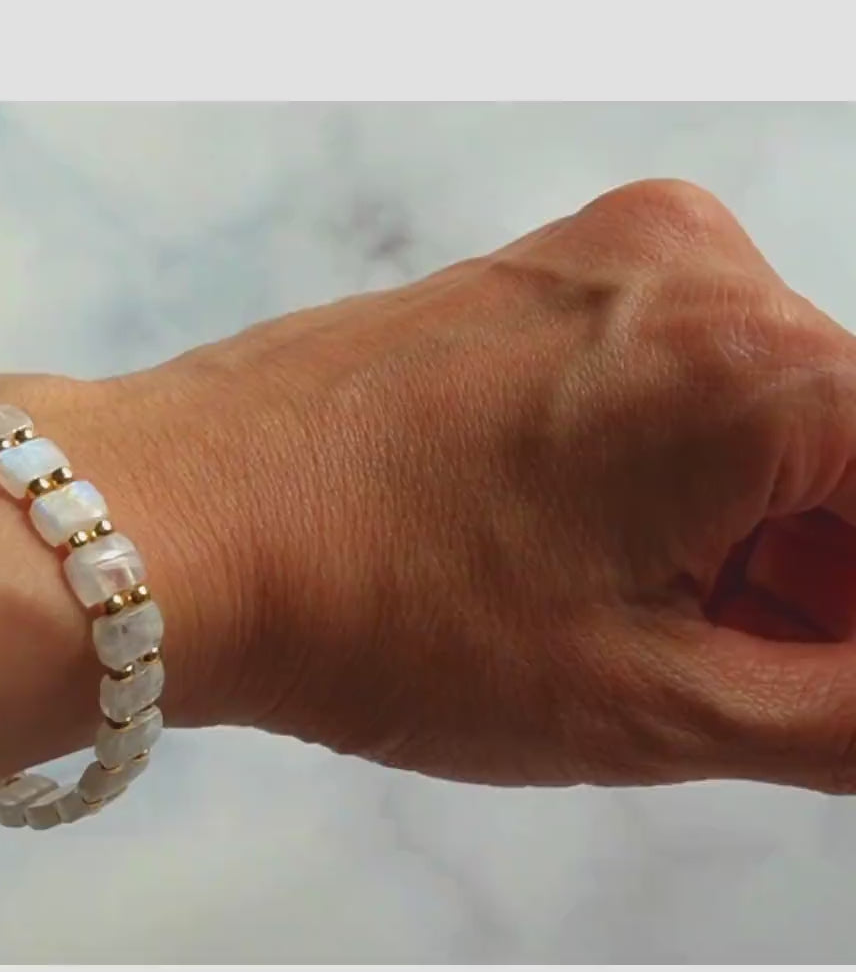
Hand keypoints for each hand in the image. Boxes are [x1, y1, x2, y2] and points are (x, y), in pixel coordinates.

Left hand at [143, 178, 855, 792]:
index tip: (814, 683)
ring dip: (742, 534)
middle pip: (842, 451)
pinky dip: (669, 477)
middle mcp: (691, 271)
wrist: (181, 520)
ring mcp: (598, 260)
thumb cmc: (381, 611)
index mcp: (755, 363)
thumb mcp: (649, 704)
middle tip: (737, 682)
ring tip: (636, 629)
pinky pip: (664, 378)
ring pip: (754, 417)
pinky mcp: (529, 280)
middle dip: (815, 580)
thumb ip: (843, 711)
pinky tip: (590, 557)